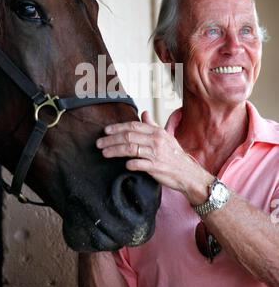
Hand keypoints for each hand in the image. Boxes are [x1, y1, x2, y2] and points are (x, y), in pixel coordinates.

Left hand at [96, 111, 211, 197]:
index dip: (118, 127)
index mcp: (156, 132)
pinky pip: (139, 164)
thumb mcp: (165, 136)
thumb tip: (144, 113)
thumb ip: (152, 125)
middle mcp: (155, 141)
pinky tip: (123, 164)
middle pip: (128, 136)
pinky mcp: (156, 167)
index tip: (106, 131)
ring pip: (130, 149)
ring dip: (114, 150)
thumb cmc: (174, 155)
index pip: (133, 126)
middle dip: (111, 139)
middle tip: (99, 143)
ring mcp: (156, 154)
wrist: (188, 173)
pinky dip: (130, 163)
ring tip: (104, 153)